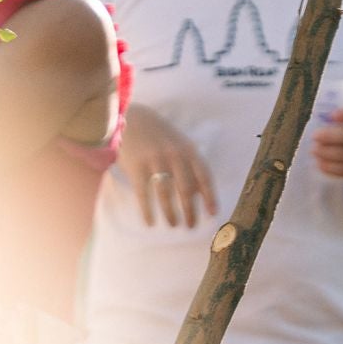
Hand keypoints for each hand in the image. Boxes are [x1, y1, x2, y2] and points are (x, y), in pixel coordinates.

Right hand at [119, 104, 219, 227]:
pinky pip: (144, 194)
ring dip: (170, 213)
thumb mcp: (179, 144)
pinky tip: (150, 222)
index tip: (212, 214)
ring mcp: (155, 160)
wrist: (129, 117)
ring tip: (173, 224)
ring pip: (166, 194)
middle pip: (186, 190)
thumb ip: (190, 165)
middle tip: (191, 226)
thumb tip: (200, 193)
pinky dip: (148, 211)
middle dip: (190, 211)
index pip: (204, 177)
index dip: (210, 197)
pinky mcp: (136, 166)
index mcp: (188, 151)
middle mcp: (174, 156)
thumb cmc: (158, 136)